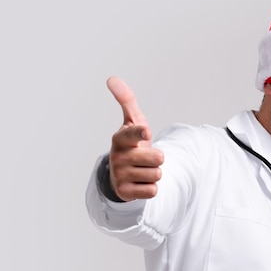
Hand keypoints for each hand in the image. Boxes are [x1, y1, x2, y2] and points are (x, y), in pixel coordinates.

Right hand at [106, 77, 163, 200]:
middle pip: (157, 158)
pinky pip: (152, 191)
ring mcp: (120, 175)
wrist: (123, 174)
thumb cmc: (132, 143)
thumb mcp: (132, 122)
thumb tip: (112, 78)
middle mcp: (118, 157)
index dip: (140, 133)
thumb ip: (126, 101)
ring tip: (144, 169)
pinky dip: (150, 187)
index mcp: (120, 138)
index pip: (132, 135)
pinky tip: (140, 183)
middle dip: (158, 158)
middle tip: (147, 157)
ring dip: (155, 173)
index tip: (145, 131)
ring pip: (156, 174)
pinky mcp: (124, 192)